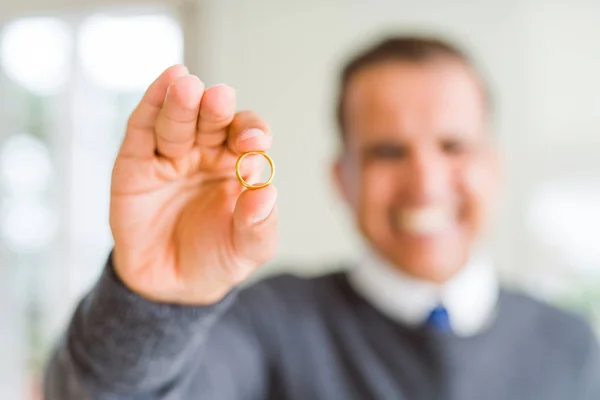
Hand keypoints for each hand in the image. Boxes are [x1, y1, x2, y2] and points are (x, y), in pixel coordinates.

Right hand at [109, 65, 277, 304]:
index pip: (247, 137)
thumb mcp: (247, 250)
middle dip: (215, 109)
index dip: (252, 133)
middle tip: (218, 98)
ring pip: (177, 121)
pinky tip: (165, 82)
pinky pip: (143, 129)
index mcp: (237, 165)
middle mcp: (206, 153)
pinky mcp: (136, 162)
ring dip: (182, 102)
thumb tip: (267, 192)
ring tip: (188, 87)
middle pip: (212, 121)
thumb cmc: (215, 259)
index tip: (253, 142)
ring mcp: (171, 155)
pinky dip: (152, 104)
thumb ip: (259, 225)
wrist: (170, 285)